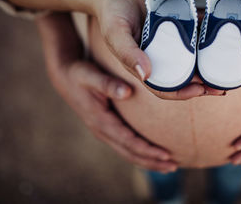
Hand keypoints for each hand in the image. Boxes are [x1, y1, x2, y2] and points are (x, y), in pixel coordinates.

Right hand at [36, 12, 176, 171]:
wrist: (66, 77)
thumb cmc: (80, 74)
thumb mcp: (90, 75)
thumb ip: (108, 84)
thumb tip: (127, 92)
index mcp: (101, 121)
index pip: (128, 141)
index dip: (147, 149)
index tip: (166, 154)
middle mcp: (102, 131)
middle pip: (130, 153)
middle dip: (152, 162)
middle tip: (174, 167)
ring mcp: (105, 132)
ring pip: (128, 153)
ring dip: (148, 161)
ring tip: (169, 166)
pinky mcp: (108, 129)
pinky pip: (126, 146)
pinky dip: (141, 153)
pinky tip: (154, 154)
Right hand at [94, 0, 216, 98]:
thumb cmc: (112, 14)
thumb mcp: (116, 33)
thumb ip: (127, 53)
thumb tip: (146, 74)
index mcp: (143, 67)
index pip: (164, 88)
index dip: (182, 93)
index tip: (200, 91)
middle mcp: (158, 61)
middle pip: (182, 79)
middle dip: (202, 86)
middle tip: (221, 89)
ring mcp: (167, 47)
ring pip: (190, 63)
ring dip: (207, 69)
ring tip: (226, 73)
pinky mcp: (174, 33)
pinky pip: (192, 42)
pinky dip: (206, 45)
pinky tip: (221, 45)